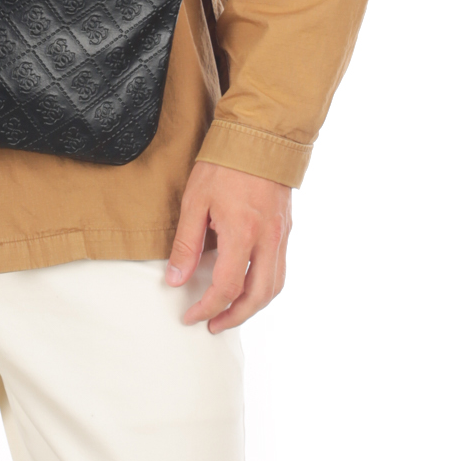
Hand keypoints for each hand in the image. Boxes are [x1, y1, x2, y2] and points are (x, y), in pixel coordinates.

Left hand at [165, 161, 291, 332]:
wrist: (260, 135)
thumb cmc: (224, 163)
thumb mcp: (195, 201)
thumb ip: (186, 243)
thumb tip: (175, 280)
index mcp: (242, 232)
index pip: (226, 286)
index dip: (207, 307)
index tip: (191, 316)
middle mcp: (268, 239)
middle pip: (258, 296)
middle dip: (235, 317)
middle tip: (213, 325)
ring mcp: (281, 234)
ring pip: (275, 286)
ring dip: (253, 306)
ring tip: (230, 311)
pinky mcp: (286, 228)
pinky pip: (280, 269)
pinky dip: (264, 286)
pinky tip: (247, 284)